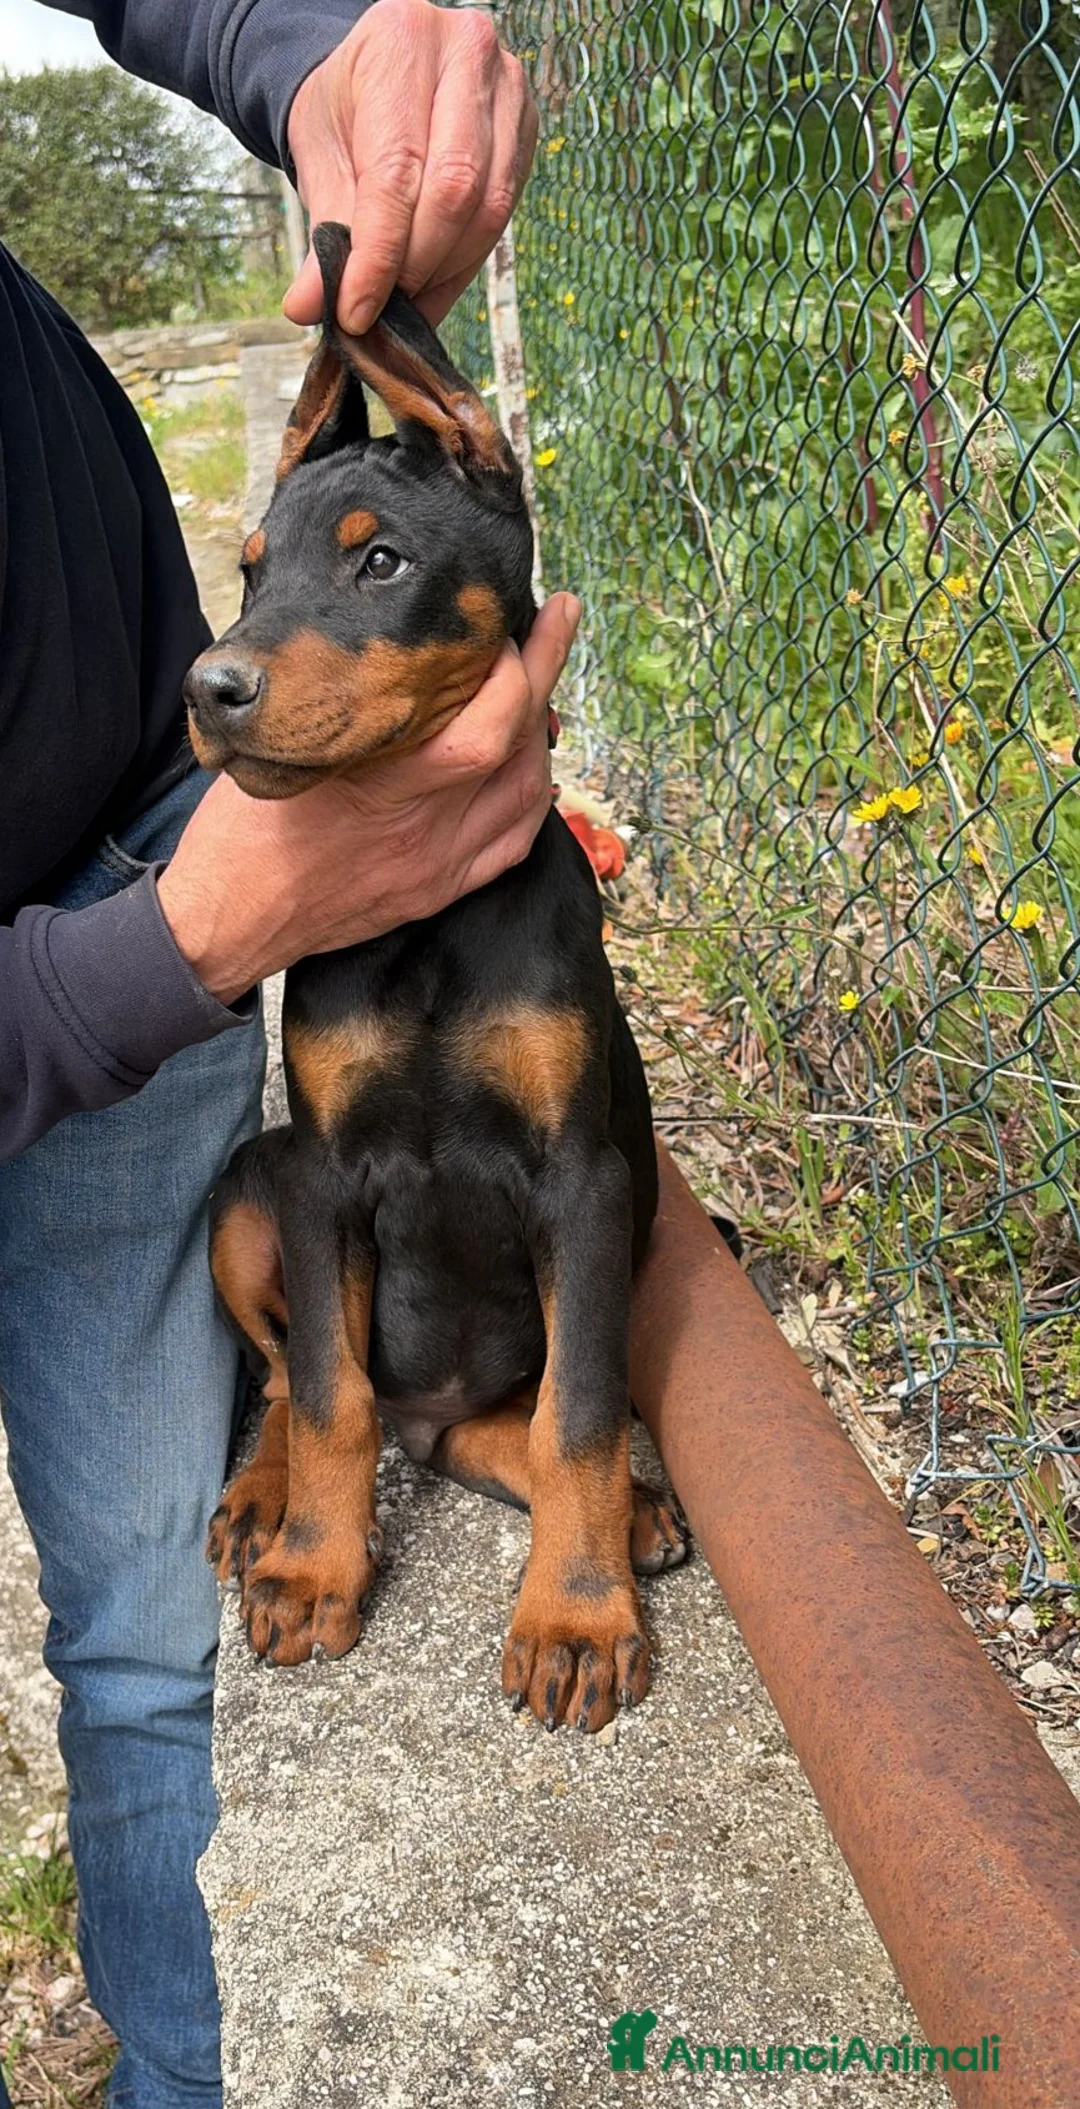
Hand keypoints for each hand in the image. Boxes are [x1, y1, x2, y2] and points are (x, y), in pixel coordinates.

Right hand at [157, 596, 579, 1004]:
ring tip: (534, 691)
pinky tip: (531, 769)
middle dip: (545, 679)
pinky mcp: (436, 892)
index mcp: (382, 786)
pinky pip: (513, 844)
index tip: (518, 623)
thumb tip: (377, 653)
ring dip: (540, 737)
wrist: (226, 921)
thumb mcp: (278, 750)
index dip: (519, 669)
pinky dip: (534, 799)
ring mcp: (436, 866)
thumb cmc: (240, 832)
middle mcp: (423, 829)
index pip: (488, 726)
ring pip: (528, 796)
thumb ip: (336, 711)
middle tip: (550, 629)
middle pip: (520, 751)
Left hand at [283, 0, 537, 333]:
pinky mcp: (528, 129)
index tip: (356, 314)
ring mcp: (509, 89)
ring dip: (443, 271)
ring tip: (404, 298)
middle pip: (455, 190)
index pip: (397, 170)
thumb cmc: (347, 109)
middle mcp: (467, 53)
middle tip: (382, 308)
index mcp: (401, 41)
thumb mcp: (319, 155)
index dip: (379, 255)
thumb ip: (323, 229)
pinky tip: (432, 280)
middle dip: (415, 265)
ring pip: (488, 210)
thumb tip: (310, 307)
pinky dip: (464, 261)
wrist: (379, 75)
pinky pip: (504, 215)